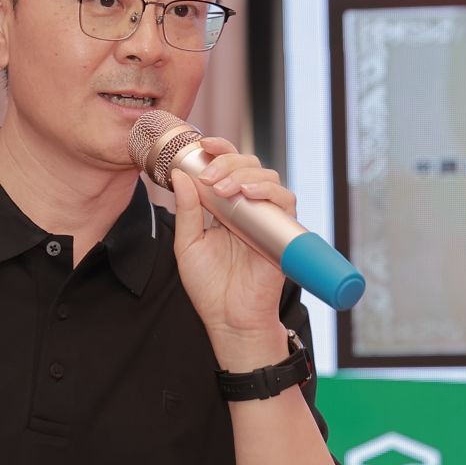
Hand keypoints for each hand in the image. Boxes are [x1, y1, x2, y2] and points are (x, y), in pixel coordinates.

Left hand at [170, 138, 294, 359]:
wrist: (229, 319)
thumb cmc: (209, 287)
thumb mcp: (187, 244)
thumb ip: (187, 210)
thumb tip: (181, 175)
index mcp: (225, 208)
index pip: (227, 168)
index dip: (219, 150)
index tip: (203, 145)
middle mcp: (248, 208)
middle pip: (248, 165)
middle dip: (228, 161)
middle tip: (209, 175)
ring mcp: (266, 218)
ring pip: (267, 177)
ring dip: (243, 174)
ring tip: (222, 187)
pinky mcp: (282, 232)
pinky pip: (284, 200)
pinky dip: (268, 190)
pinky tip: (248, 194)